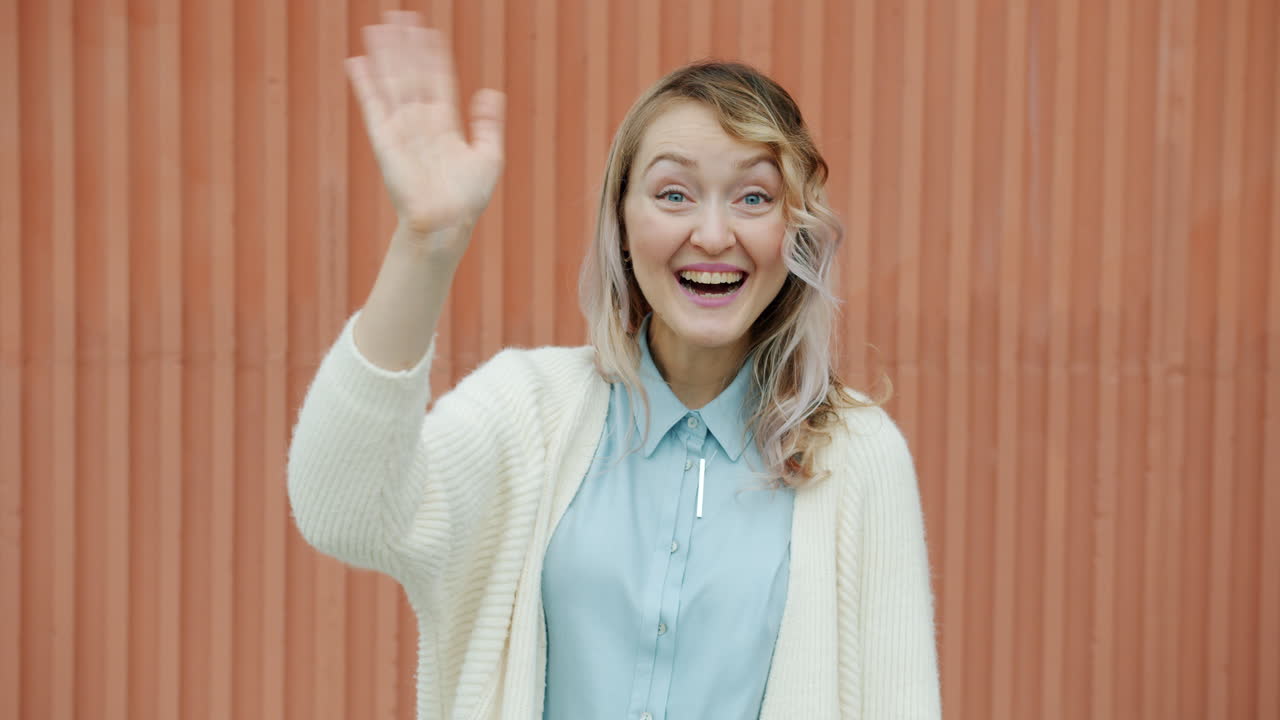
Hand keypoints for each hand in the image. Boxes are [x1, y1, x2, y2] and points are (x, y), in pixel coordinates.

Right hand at [346, 11, 504, 255]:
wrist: (447, 222)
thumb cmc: (468, 198)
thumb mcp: (489, 156)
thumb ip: (488, 123)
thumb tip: (490, 90)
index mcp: (445, 124)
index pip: (436, 80)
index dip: (432, 55)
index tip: (426, 29)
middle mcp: (420, 122)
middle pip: (411, 74)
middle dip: (404, 45)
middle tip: (397, 15)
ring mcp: (401, 129)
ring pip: (392, 82)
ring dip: (385, 55)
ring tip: (376, 26)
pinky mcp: (385, 140)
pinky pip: (373, 106)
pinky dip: (365, 84)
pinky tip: (357, 62)